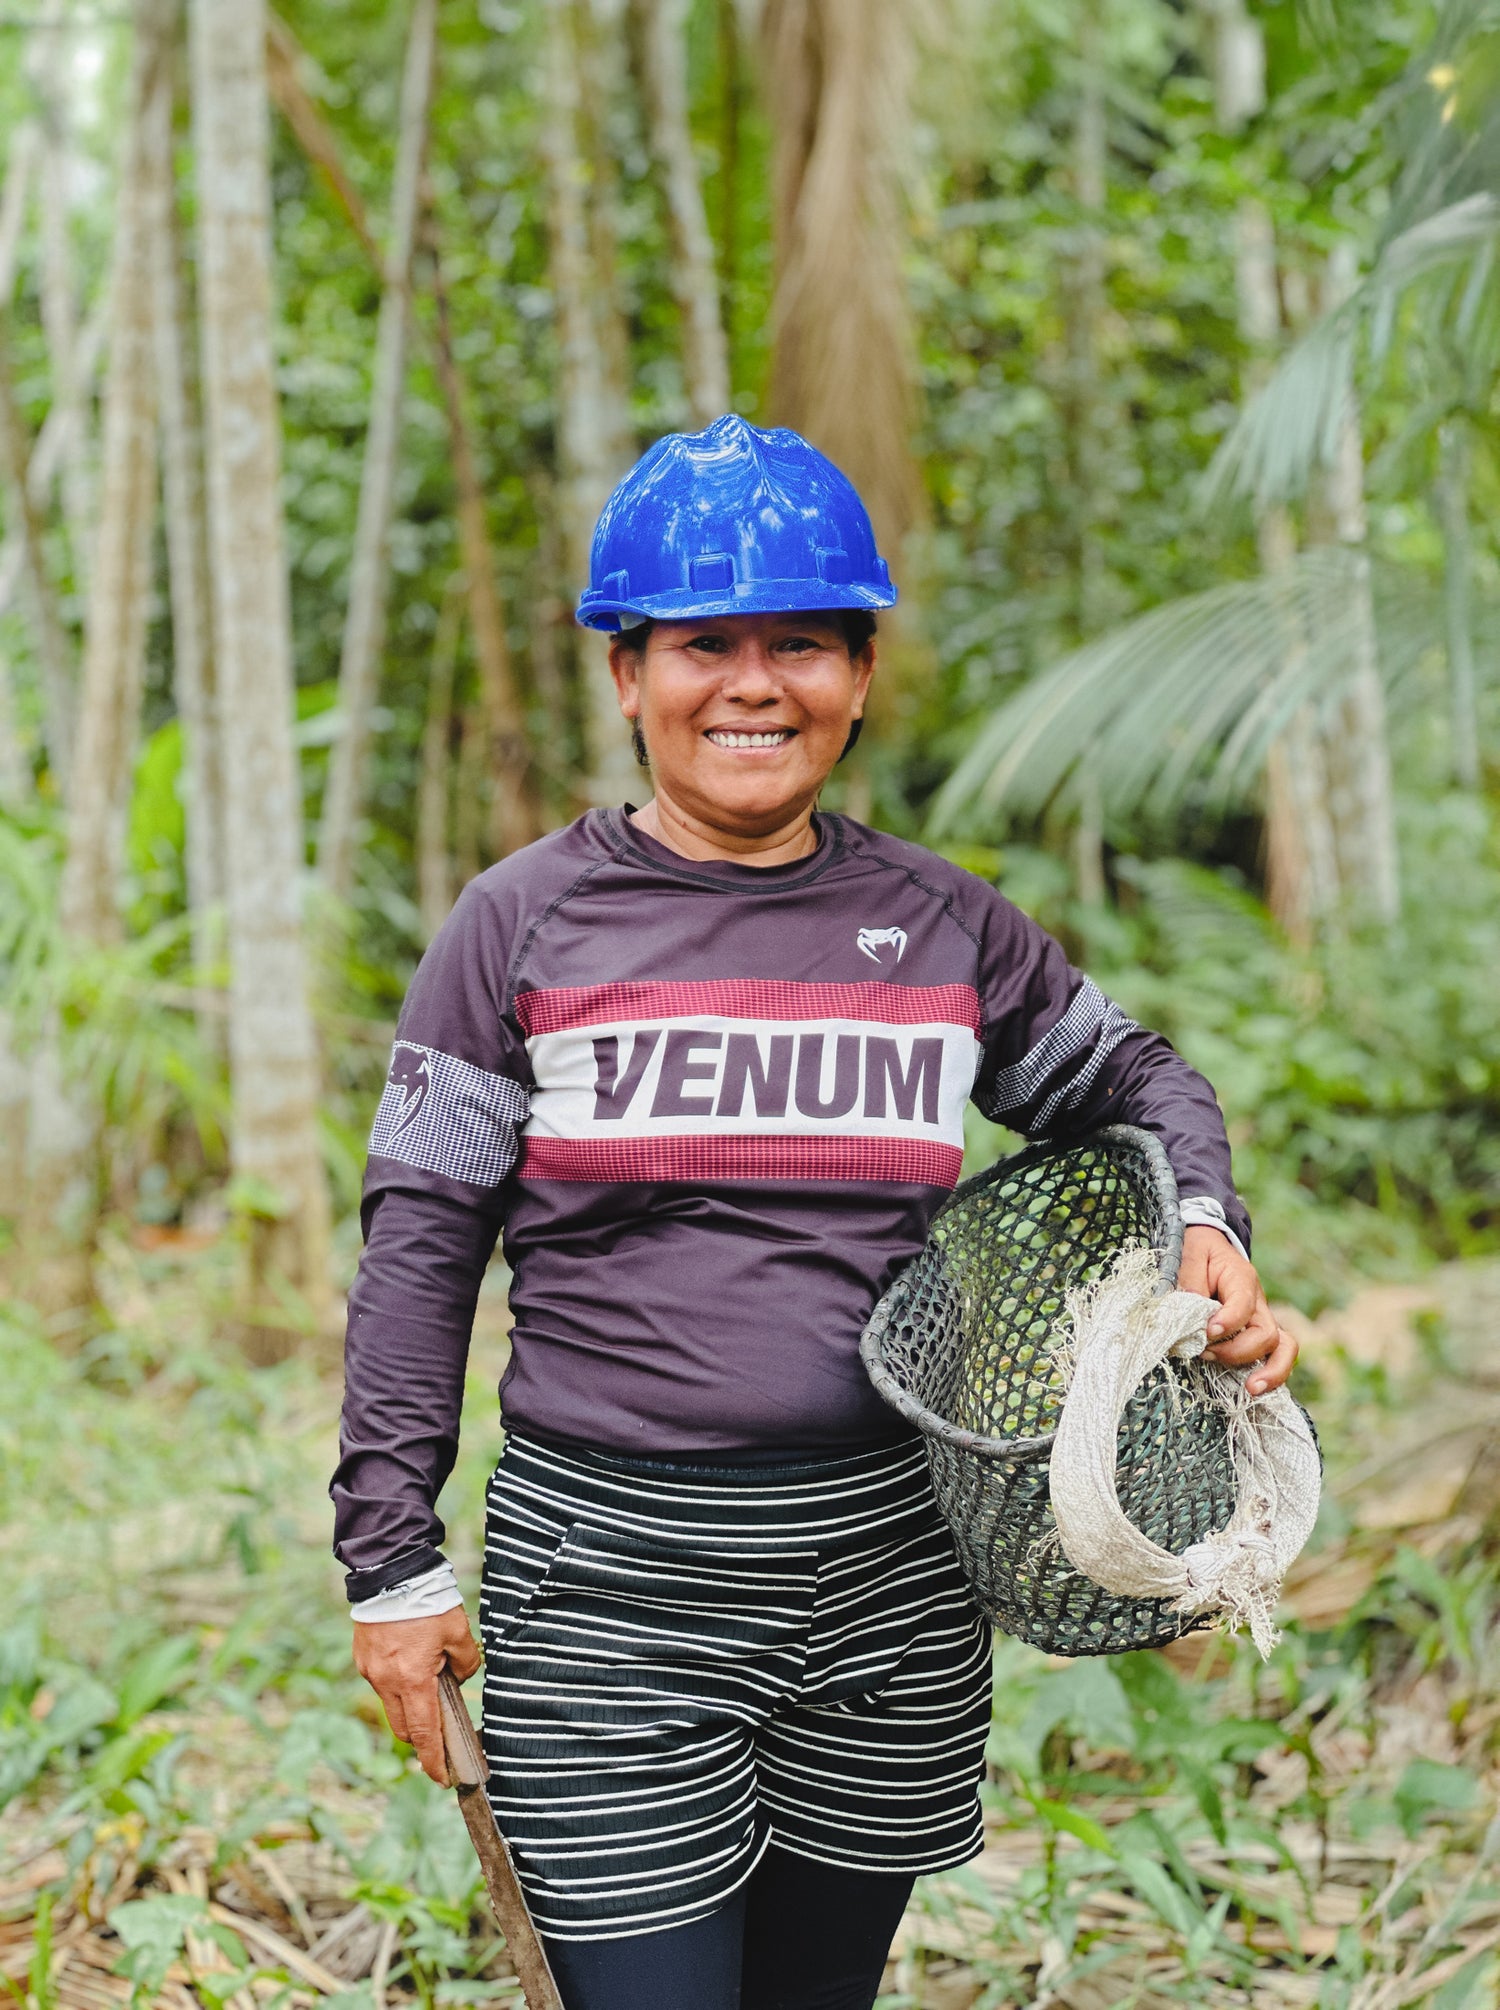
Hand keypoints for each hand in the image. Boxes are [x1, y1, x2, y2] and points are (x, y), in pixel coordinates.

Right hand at [353, 1606, 481, 1784]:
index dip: (434, 1760)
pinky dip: (396, 1683)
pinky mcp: (363, 1659)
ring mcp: (371, 1672)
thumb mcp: (459, 1632)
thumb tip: (460, 1678)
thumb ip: (466, 1662)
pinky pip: (381, 1683)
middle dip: (423, 1736)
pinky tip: (409, 1661)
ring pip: (391, 1706)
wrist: (390, 1573)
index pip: (425, 1733)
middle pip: (405, 1728)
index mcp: (413, 1680)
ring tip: (427, 1680)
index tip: (442, 1778)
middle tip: (441, 1731)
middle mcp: (387, 1682)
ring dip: (409, 1705)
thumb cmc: (428, 1603)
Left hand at [1176, 1225, 1298, 1396]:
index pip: (1243, 1304)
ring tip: (1251, 1389)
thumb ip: (1189, 1281)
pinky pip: (1277, 1356)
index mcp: (1241, 1278)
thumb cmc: (1197, 1251)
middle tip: (1205, 1354)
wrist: (1208, 1246)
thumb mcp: (1188, 1255)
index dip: (1229, 1322)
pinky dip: (1271, 1374)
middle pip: (1265, 1333)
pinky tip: (1253, 1390)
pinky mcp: (1257, 1334)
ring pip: (1283, 1347)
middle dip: (1238, 1351)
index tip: (1208, 1333)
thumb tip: (1188, 1314)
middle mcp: (1258, 1302)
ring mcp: (1262, 1320)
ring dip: (1270, 1371)